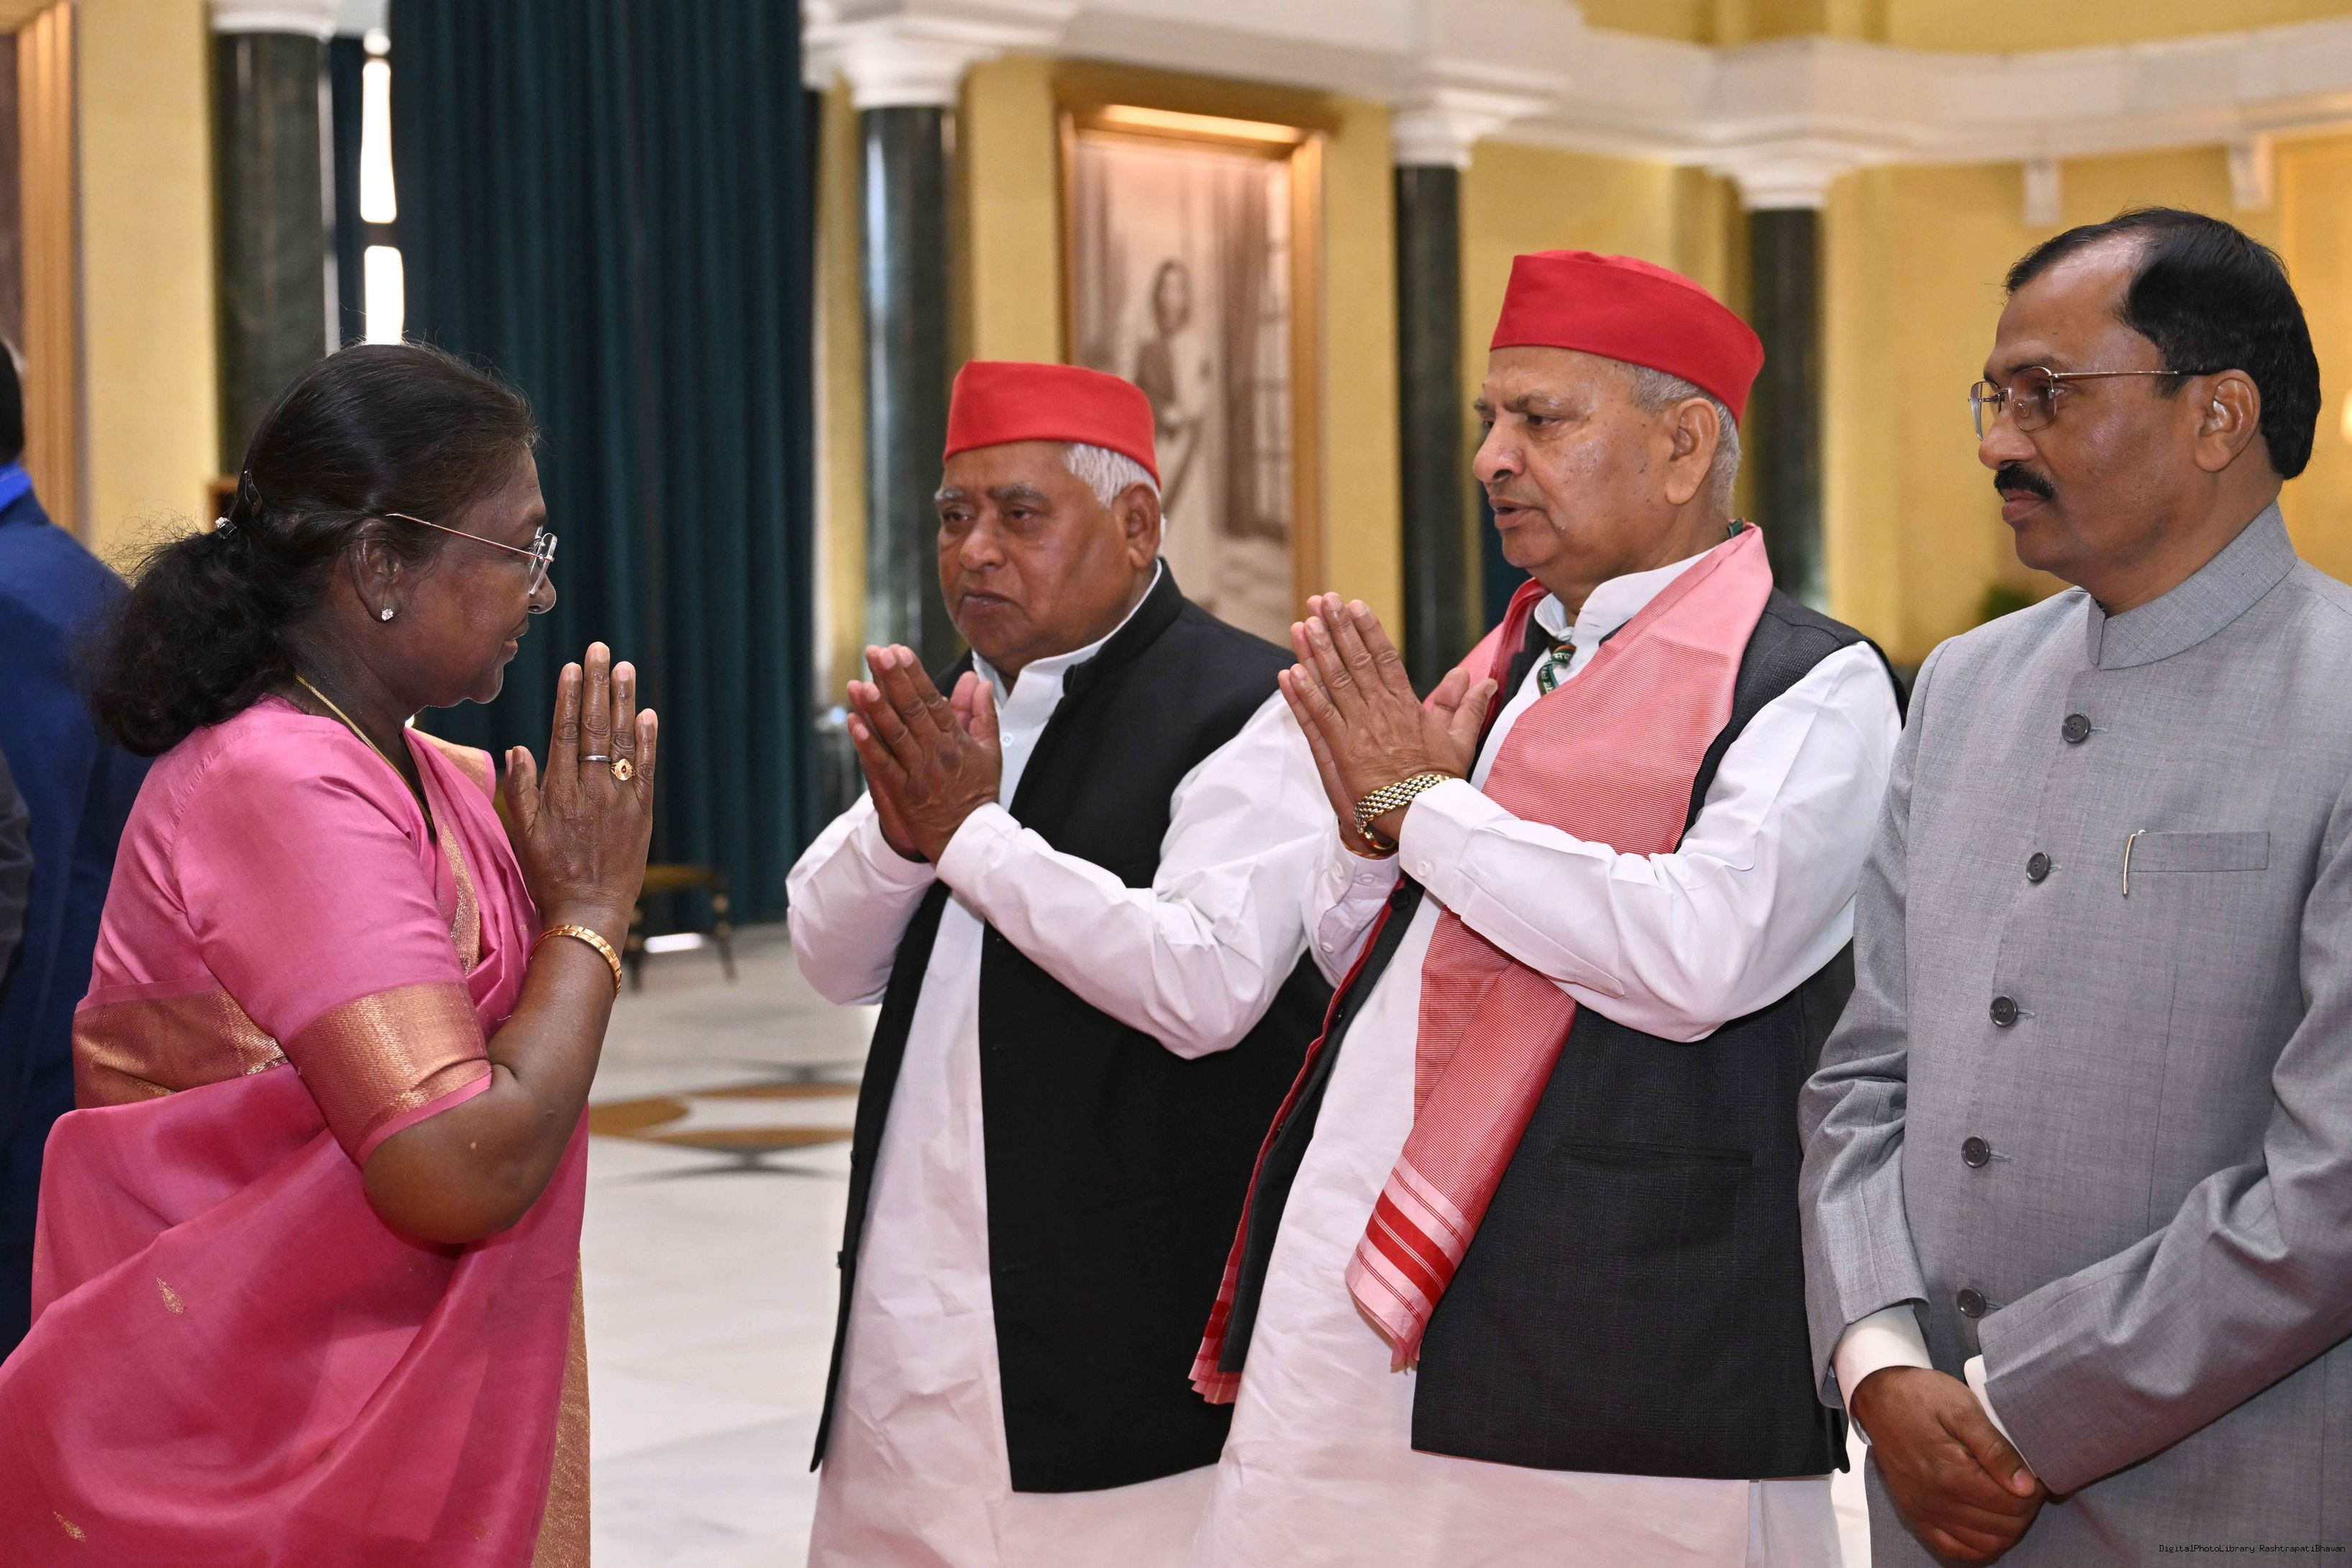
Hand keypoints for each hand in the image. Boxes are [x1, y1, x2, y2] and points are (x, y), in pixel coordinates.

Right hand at [503, 642, 658, 948]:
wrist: (590, 912)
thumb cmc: (549, 875)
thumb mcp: (523, 834)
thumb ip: (520, 790)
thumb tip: (517, 747)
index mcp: (560, 791)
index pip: (565, 731)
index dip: (571, 696)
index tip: (574, 666)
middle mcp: (592, 789)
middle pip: (596, 726)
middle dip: (599, 685)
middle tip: (602, 649)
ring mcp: (620, 799)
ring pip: (622, 741)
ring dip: (625, 702)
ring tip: (625, 669)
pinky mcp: (642, 812)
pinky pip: (645, 769)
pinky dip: (647, 741)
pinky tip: (648, 715)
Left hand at [845, 645, 1002, 864]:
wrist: (970, 839)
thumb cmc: (978, 793)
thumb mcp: (990, 751)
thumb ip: (983, 714)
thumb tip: (977, 681)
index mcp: (957, 740)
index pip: (933, 700)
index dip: (915, 674)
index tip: (900, 651)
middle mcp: (937, 752)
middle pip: (912, 710)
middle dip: (893, 679)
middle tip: (877, 653)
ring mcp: (919, 772)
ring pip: (896, 733)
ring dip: (877, 707)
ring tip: (861, 683)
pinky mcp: (904, 792)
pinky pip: (883, 764)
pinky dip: (868, 744)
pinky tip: (854, 723)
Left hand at [1278, 593, 1494, 850]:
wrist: (1423, 815)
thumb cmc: (1440, 780)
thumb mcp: (1460, 738)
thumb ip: (1467, 705)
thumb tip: (1484, 680)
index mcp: (1406, 704)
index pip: (1385, 657)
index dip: (1368, 629)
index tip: (1355, 605)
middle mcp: (1380, 710)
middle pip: (1355, 660)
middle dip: (1337, 628)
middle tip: (1322, 599)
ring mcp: (1358, 728)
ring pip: (1334, 682)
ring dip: (1316, 652)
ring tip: (1302, 624)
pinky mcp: (1341, 750)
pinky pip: (1318, 716)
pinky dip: (1303, 694)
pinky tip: (1290, 672)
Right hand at [1850, 1366, 2044, 1563]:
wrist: (1878, 1397)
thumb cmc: (1922, 1396)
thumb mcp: (1963, 1409)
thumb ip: (1995, 1449)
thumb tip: (2027, 1486)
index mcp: (1950, 1473)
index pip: (2013, 1505)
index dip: (2035, 1492)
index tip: (2036, 1473)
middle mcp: (1935, 1501)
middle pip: (2004, 1527)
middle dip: (2025, 1509)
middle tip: (2026, 1484)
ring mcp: (1923, 1511)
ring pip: (1986, 1544)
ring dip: (2007, 1528)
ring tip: (2009, 1499)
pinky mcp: (1914, 1515)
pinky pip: (1955, 1549)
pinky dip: (1979, 1544)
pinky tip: (1987, 1522)